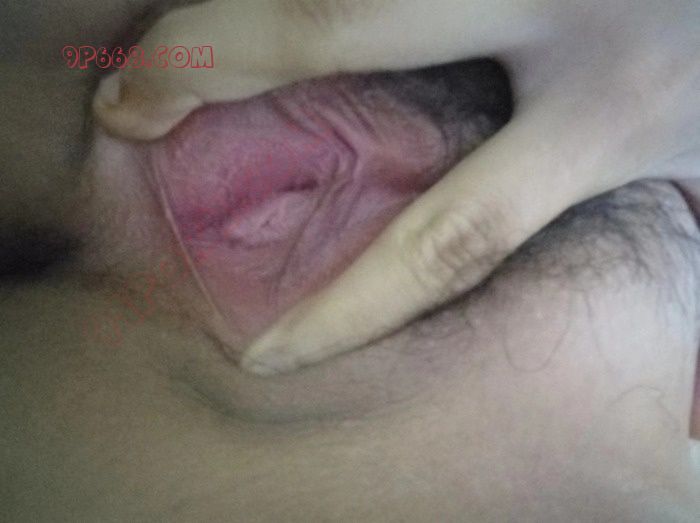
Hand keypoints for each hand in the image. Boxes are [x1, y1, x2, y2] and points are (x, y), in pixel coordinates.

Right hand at [94, 0, 699, 374]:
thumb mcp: (691, 165)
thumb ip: (640, 220)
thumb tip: (653, 396)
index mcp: (618, 110)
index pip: (445, 240)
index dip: (343, 311)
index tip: (265, 353)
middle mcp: (568, 7)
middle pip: (336, 21)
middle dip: (207, 57)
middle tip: (121, 101)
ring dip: (246, 12)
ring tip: (166, 58)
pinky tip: (261, 22)